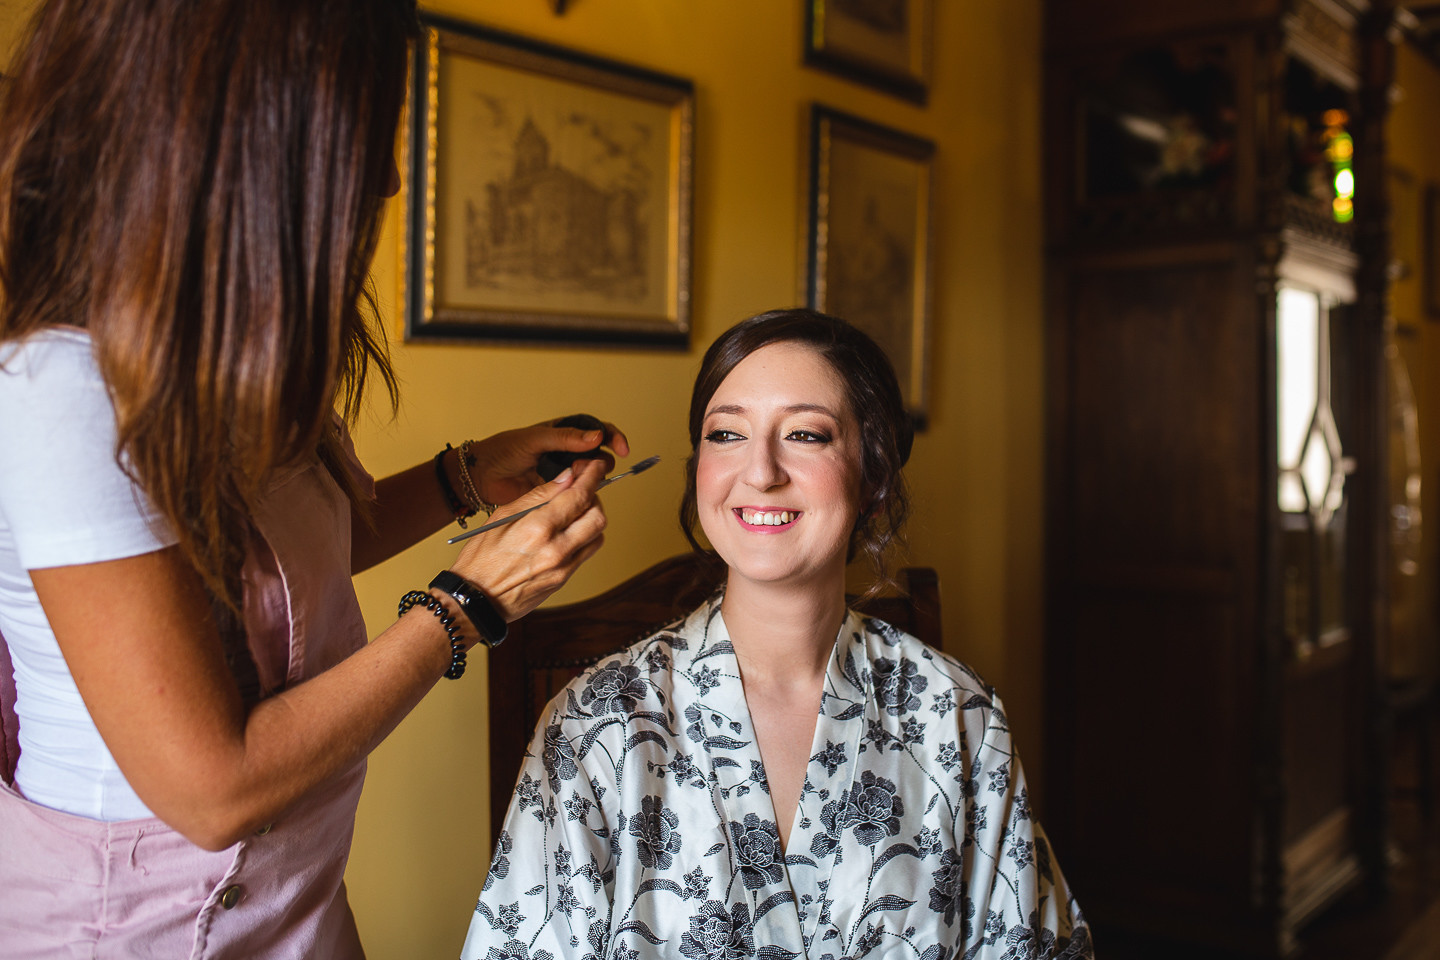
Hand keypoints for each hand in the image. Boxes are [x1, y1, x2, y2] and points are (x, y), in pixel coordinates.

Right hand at [449, 459, 608, 621]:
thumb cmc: (481, 559)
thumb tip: (566, 479)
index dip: (592, 477)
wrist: (475, 601)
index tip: (595, 467)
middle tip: (582, 489)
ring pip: (597, 535)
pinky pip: (586, 553)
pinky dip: (583, 537)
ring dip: (591, 518)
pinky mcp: (563, 580)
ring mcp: (563, 568)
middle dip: (594, 497)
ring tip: (574, 512)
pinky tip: (567, 532)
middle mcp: (556, 549)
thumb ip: (538, 495)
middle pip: (597, 516)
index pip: (579, 496)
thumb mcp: (501, 516)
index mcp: (538, 528)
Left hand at [465, 418, 629, 505]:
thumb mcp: (536, 439)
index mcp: (563, 432)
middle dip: (602, 461)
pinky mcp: (556, 491)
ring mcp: (561, 472)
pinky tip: (575, 494)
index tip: (621, 449)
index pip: (597, 430)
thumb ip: (566, 438)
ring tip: (579, 480)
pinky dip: (579, 493)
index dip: (612, 437)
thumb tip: (596, 436)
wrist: (481, 476)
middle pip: (598, 454)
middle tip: (595, 467)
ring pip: (589, 475)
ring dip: (591, 478)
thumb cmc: (502, 450)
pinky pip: (575, 493)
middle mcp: (565, 451)